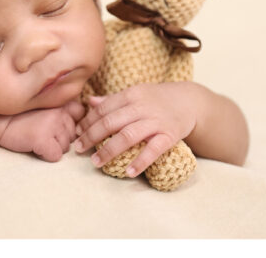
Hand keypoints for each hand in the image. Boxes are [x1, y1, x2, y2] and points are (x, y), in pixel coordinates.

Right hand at [0, 100, 84, 160]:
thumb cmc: (18, 113)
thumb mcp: (40, 102)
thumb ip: (58, 105)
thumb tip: (76, 115)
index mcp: (58, 101)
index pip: (80, 111)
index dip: (72, 120)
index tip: (59, 122)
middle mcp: (59, 112)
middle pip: (72, 134)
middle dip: (61, 136)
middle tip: (42, 131)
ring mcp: (53, 126)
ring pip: (66, 147)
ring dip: (54, 146)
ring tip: (37, 137)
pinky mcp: (44, 141)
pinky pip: (56, 156)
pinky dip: (46, 155)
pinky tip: (35, 146)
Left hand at [75, 83, 199, 173]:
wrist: (189, 101)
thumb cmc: (157, 99)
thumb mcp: (135, 93)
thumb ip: (113, 100)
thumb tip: (90, 103)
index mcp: (130, 95)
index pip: (104, 109)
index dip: (88, 121)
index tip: (76, 133)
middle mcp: (141, 107)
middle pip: (111, 122)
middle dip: (92, 136)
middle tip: (78, 149)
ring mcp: (155, 121)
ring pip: (128, 136)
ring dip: (110, 150)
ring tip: (96, 163)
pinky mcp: (169, 135)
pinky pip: (153, 149)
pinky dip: (140, 161)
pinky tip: (128, 172)